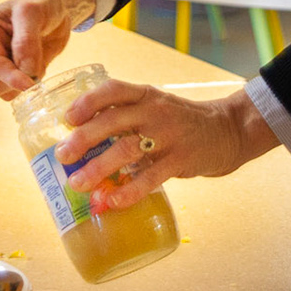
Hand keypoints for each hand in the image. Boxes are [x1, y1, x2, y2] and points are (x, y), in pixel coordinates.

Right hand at [0, 0, 96, 98]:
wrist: (56, 8)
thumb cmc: (41, 2)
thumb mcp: (33, 12)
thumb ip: (26, 40)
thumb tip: (25, 70)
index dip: (10, 76)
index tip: (31, 82)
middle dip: (14, 81)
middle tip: (36, 67)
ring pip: (3, 92)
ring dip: (24, 83)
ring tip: (37, 58)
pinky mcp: (10, 74)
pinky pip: (17, 92)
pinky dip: (31, 85)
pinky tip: (38, 64)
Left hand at [53, 78, 280, 212]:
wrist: (227, 130)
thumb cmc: (179, 121)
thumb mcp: (155, 106)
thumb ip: (125, 116)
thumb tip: (80, 138)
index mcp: (145, 95)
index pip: (113, 90)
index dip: (87, 102)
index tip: (67, 118)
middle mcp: (155, 112)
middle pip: (113, 121)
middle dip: (83, 138)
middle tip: (62, 155)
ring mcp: (168, 136)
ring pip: (127, 150)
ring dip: (98, 168)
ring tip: (78, 184)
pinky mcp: (179, 161)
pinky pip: (150, 178)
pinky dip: (129, 190)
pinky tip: (112, 200)